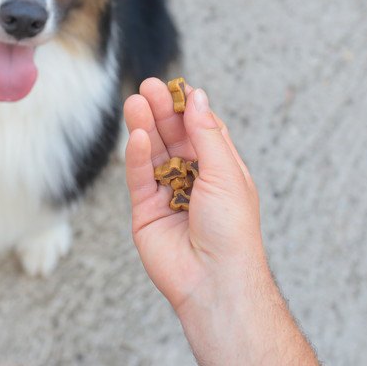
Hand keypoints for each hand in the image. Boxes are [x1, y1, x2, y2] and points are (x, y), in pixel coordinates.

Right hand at [123, 78, 264, 313]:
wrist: (214, 279)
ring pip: (152, 153)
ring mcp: (168, 194)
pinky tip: (135, 135)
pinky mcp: (146, 211)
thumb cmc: (232, 230)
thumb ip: (206, 133)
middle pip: (173, 137)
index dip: (188, 107)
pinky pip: (139, 177)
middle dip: (161, 112)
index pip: (201, 129)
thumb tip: (198, 97)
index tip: (176, 85)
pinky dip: (136, 155)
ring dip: (144, 126)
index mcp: (220, 170)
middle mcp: (193, 179)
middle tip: (147, 87)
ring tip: (134, 102)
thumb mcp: (225, 172)